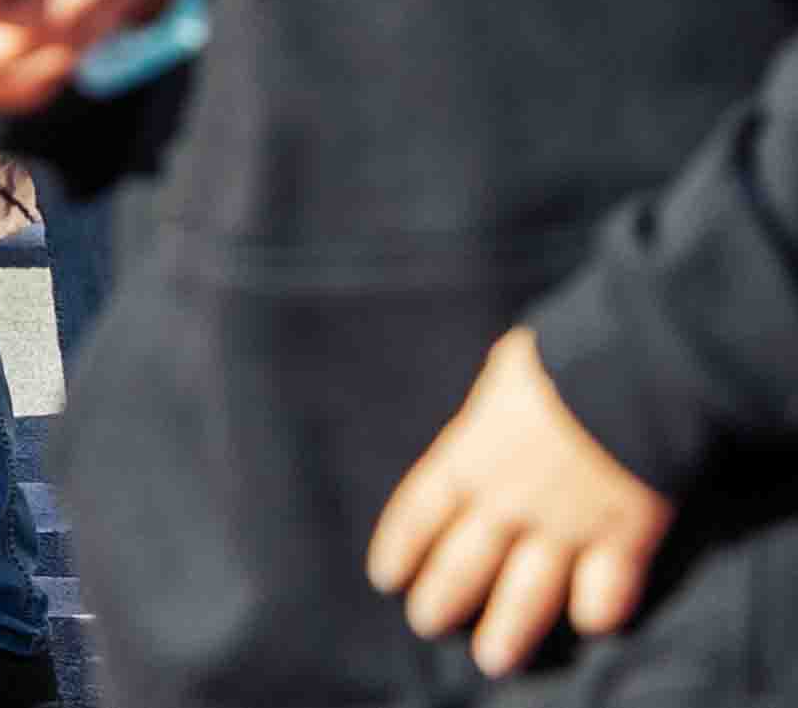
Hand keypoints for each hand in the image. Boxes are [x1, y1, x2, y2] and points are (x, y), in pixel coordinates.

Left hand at [371, 327, 670, 674]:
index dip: (402, 547)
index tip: (386, 578)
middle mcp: (510, 501)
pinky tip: (593, 625)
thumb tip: (495, 410)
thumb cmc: (565, 358)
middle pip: (465, 564)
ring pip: (528, 595)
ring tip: (494, 660)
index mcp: (470, 455)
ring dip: (509, 630)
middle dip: (442, 599)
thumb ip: (496, 410)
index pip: (420, 511)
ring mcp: (567, 525)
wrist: (631, 372)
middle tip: (426, 625)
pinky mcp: (625, 539)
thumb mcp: (508, 375)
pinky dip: (600, 610)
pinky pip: (608, 590)